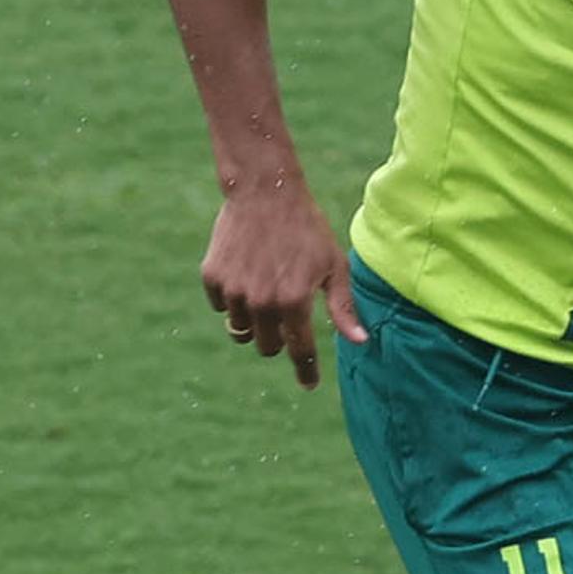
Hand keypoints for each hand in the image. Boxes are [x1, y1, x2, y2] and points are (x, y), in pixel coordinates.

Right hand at [200, 185, 368, 388]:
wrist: (265, 190)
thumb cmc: (307, 228)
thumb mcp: (334, 266)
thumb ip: (343, 307)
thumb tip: (360, 342)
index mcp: (293, 302)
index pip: (299, 351)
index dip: (305, 370)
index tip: (308, 383)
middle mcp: (261, 302)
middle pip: (267, 346)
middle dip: (278, 338)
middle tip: (286, 312)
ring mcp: (233, 291)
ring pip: (241, 330)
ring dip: (254, 320)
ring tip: (265, 287)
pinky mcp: (212, 278)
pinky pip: (222, 306)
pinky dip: (234, 298)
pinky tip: (246, 271)